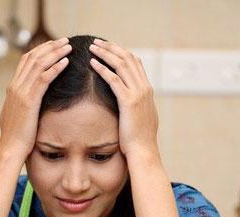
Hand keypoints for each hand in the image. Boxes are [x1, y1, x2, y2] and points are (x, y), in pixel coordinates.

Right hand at [0, 38, 71, 158]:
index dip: (41, 50)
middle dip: (50, 47)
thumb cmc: (17, 138)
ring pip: (39, 64)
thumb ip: (23, 104)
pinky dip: (55, 68)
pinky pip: (43, 79)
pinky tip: (66, 62)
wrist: (10, 149)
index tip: (55, 45)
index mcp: (13, 88)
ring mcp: (21, 92)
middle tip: (65, 41)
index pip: (26, 61)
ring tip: (69, 46)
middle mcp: (15, 86)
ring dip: (55, 53)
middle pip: (33, 57)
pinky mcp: (29, 101)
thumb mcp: (18, 116)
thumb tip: (31, 101)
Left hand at [88, 39, 158, 158]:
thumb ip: (136, 105)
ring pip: (121, 65)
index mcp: (147, 90)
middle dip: (111, 48)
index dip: (121, 52)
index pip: (135, 63)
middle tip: (97, 42)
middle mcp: (144, 88)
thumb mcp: (140, 117)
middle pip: (128, 58)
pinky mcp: (128, 102)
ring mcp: (138, 94)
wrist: (143, 151)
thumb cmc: (138, 139)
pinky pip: (114, 79)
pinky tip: (92, 63)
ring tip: (92, 47)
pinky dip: (103, 69)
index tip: (108, 47)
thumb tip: (129, 102)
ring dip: (105, 53)